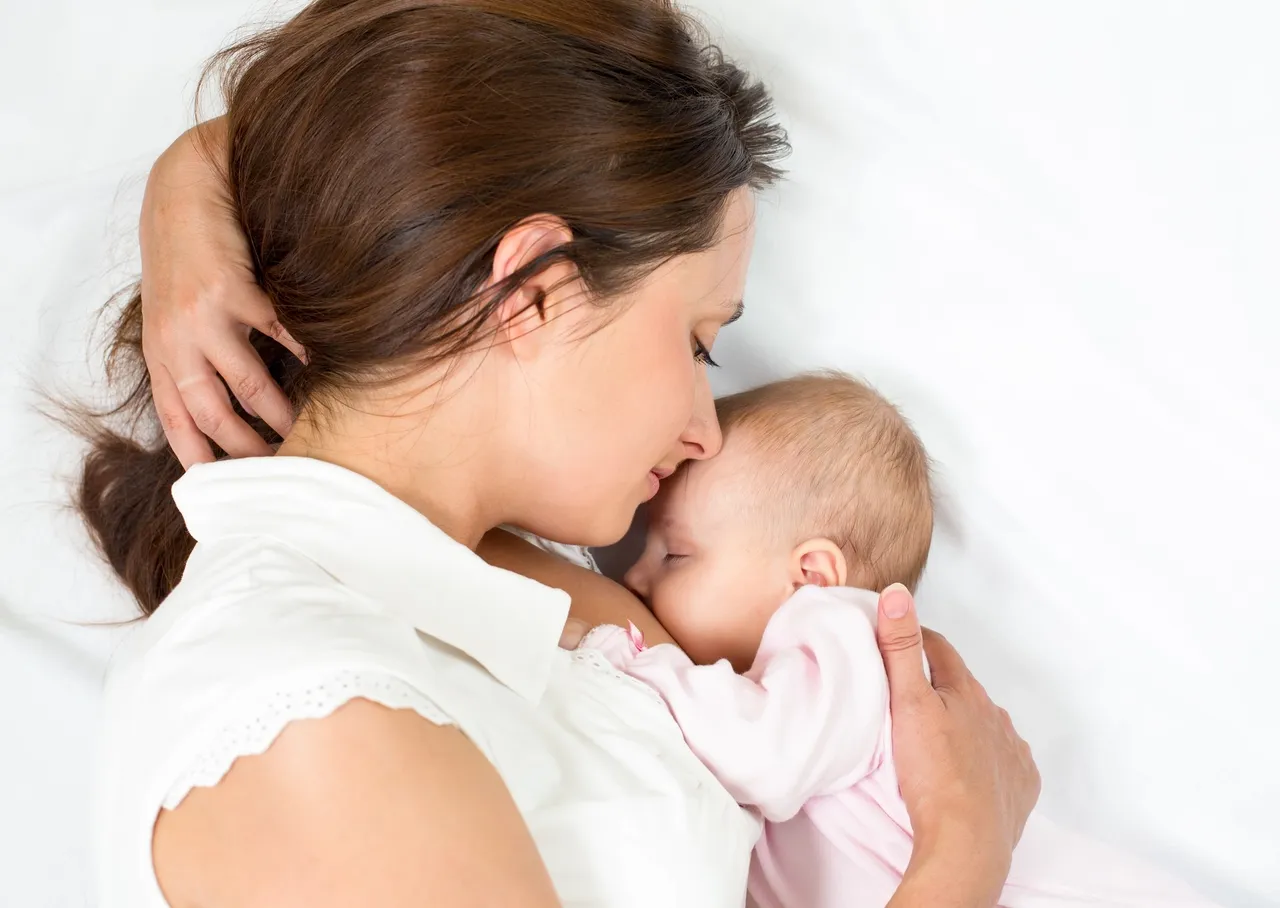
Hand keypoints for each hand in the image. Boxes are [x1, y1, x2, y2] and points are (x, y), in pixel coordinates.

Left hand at [139, 118, 304, 467]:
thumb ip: (195, 351)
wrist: (186, 187)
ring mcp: (202, 318)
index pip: (176, 418)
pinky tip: (325, 368)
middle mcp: (176, 341)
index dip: (199, 456)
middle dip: (247, 446)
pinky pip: (279, 338)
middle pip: (212, 413)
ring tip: (305, 427)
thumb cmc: (188, 252)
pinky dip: (305, 357)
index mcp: (161, 349)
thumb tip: (237, 400)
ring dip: (280, 413)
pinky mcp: (234, 292)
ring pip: (248, 385)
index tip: (227, 484)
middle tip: (281, 462)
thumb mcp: (174, 308)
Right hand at [877, 583, 1039, 904]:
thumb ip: (900, 648)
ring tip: (937, 737)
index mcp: (966, 692)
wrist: (966, 844)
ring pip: (986, 723)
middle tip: (910, 695)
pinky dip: (988, 757)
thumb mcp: (905, 704)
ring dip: (965, 722)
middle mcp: (996, 715)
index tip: (897, 639)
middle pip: (964, 687)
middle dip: (941, 684)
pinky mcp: (1021, 785)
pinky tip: (971, 769)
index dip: (917, 639)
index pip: (940, 649)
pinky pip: (1005, 760)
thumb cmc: (933, 775)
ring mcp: (1012, 751)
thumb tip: (899, 593)